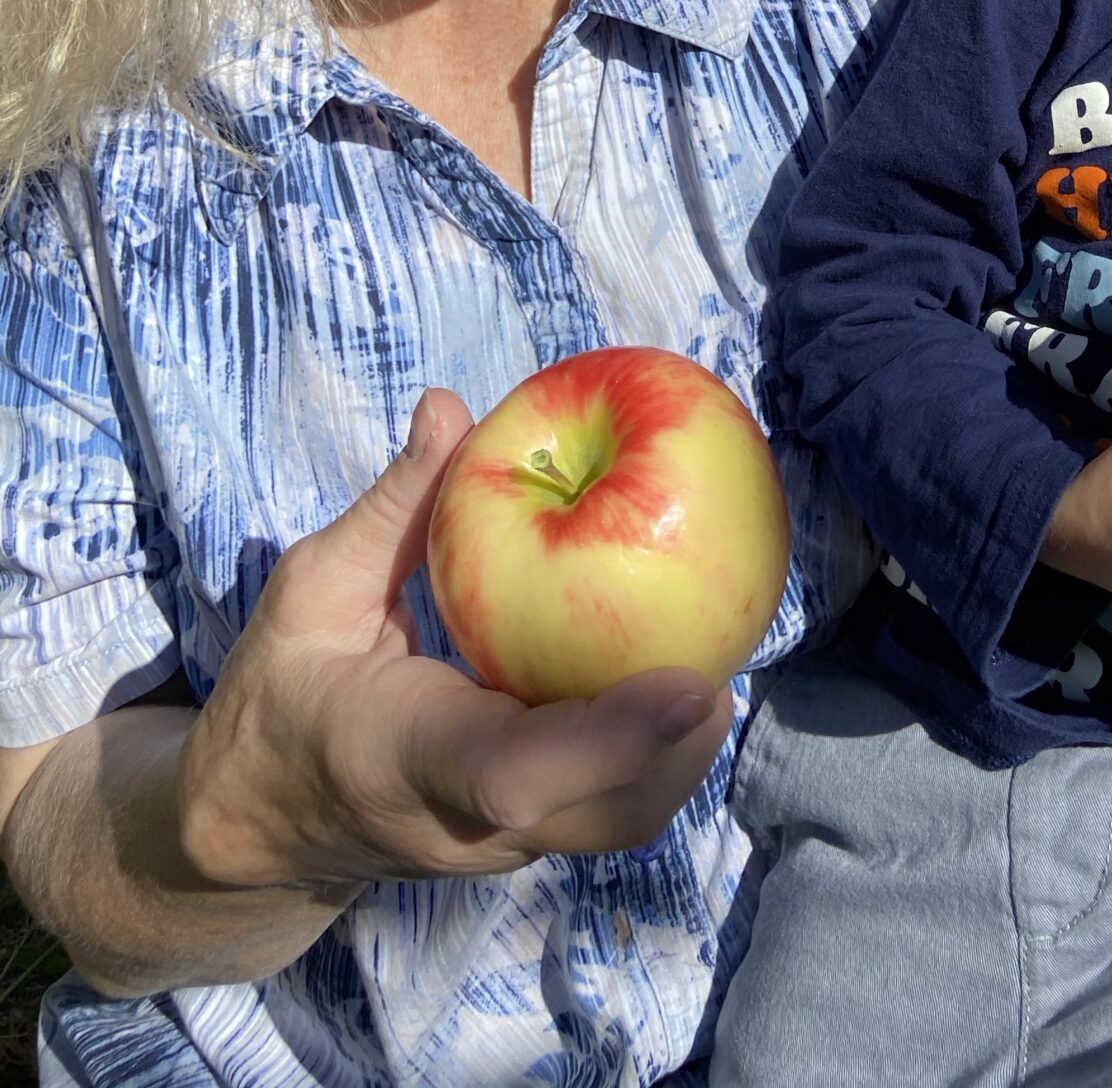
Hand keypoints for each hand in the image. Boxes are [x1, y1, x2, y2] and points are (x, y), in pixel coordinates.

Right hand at [177, 391, 733, 892]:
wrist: (251, 827)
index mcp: (402, 757)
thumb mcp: (311, 590)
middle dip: (677, 752)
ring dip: (677, 753)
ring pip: (617, 824)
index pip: (517, 773)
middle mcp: (463, 821)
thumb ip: (391, 510)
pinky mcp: (523, 836)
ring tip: (711, 651)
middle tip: (720, 658)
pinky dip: (653, 751)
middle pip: (603, 819)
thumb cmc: (280, 693)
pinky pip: (604, 808)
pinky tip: (676, 665)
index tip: (690, 687)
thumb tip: (450, 407)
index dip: (613, 737)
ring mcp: (500, 844)